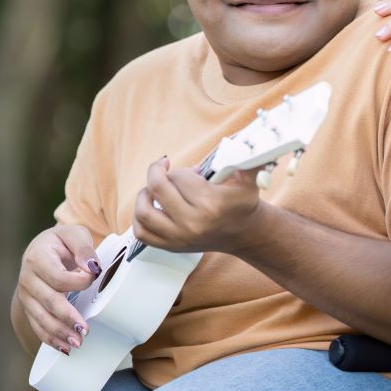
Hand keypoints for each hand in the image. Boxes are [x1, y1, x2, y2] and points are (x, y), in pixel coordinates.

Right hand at [16, 224, 98, 353]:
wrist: (41, 249)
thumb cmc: (61, 242)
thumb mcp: (75, 235)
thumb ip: (84, 248)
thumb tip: (91, 267)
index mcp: (38, 257)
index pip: (58, 277)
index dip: (78, 282)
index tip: (94, 278)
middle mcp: (27, 278)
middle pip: (48, 301)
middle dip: (67, 317)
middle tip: (85, 330)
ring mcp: (26, 295)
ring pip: (41, 317)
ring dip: (59, 333)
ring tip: (77, 343)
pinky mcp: (29, 307)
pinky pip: (37, 325)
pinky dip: (50, 338)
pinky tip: (64, 348)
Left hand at [131, 157, 262, 253]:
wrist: (243, 233)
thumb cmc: (242, 203)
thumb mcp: (250, 179)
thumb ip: (247, 157)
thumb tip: (247, 143)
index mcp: (211, 204)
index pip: (179, 176)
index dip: (183, 170)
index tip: (193, 173)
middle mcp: (193, 223)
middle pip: (158, 188)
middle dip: (158, 172)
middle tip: (165, 169)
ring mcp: (179, 238)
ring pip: (144, 211)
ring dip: (144, 194)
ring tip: (154, 188)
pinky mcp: (171, 247)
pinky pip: (141, 232)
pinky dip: (140, 217)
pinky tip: (151, 207)